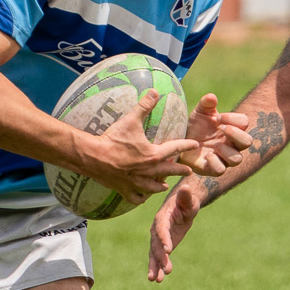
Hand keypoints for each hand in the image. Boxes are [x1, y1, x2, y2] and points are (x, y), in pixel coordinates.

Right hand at [81, 89, 198, 205]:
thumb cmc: (113, 139)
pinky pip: (136, 198)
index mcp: (153, 155)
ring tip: (164, 185)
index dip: (187, 145)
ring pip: (154, 188)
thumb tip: (155, 91)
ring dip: (161, 185)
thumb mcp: (130, 120)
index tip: (195, 145)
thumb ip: (144, 105)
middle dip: (180, 170)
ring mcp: (137, 183)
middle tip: (188, 170)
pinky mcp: (124, 190)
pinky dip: (141, 198)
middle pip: (169, 172)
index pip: (175, 149)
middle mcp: (148, 171)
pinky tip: (143, 196)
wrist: (93, 157)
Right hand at [147, 183, 201, 282]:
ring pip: (155, 254)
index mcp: (162, 217)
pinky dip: (158, 268)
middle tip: (166, 270)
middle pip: (157, 245)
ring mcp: (158, 238)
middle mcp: (157, 229)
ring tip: (156, 280)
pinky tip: (158, 280)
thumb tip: (186, 187)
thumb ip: (186, 196)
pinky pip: (158, 258)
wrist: (182, 206)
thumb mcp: (189, 199)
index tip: (169, 249)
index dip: (164, 238)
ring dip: (155, 267)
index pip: (161, 228)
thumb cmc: (187, 201)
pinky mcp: (162, 246)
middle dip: (160, 257)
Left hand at [179, 92, 249, 176]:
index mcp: (232, 129)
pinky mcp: (212, 169)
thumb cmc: (195, 126)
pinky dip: (216, 163)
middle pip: (248, 142)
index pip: (244, 123)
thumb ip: (206, 104)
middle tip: (223, 129)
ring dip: (227, 150)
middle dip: (237, 134)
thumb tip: (211, 97)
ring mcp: (223, 158)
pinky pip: (220, 170)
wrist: (180, 142)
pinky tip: (207, 155)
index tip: (219, 117)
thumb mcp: (199, 112)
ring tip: (215, 145)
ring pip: (237, 159)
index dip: (234, 119)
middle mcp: (231, 144)